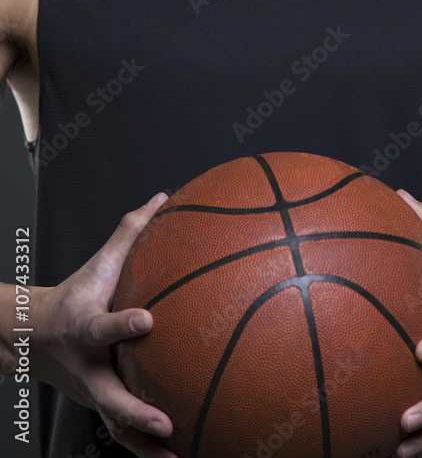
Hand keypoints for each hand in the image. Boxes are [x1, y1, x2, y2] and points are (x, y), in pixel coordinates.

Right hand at [31, 193, 178, 457]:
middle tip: (165, 421)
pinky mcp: (102, 407)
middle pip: (108, 396)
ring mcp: (93, 394)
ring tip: (179, 454)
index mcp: (84, 329)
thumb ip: (130, 233)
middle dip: (136, 411)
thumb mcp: (97, 264)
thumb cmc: (76, 296)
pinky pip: (125, 434)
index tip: (148, 320)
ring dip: (146, 445)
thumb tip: (162, 198)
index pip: (102, 328)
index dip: (121, 325)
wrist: (35, 337)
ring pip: (117, 427)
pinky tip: (179, 456)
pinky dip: (148, 449)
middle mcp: (87, 368)